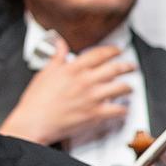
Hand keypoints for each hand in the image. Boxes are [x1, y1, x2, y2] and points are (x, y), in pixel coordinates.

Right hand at [0, 41, 136, 147]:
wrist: (34, 121)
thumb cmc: (36, 100)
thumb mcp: (45, 72)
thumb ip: (56, 57)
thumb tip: (59, 44)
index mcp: (73, 69)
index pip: (99, 54)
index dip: (112, 50)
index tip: (118, 50)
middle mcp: (86, 81)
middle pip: (114, 69)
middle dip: (127, 66)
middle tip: (131, 66)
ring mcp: (92, 97)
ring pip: (120, 88)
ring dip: (128, 87)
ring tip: (130, 87)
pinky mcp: (94, 114)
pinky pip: (117, 110)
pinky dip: (124, 109)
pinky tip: (124, 109)